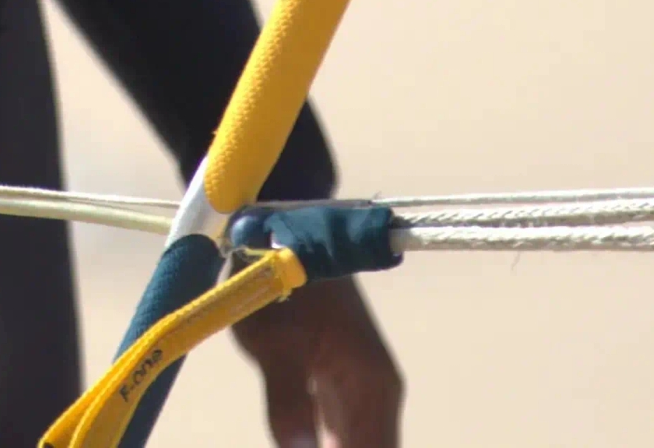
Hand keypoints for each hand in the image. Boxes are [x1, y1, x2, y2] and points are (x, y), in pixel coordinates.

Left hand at [234, 278, 400, 447]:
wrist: (284, 227)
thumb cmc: (280, 277)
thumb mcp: (275, 339)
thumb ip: (288, 400)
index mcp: (373, 389)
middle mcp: (378, 396)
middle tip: (297, 445)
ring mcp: (362, 390)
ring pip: (360, 445)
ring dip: (335, 447)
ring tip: (298, 442)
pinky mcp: (341, 384)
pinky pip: (346, 436)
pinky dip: (330, 445)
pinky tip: (303, 442)